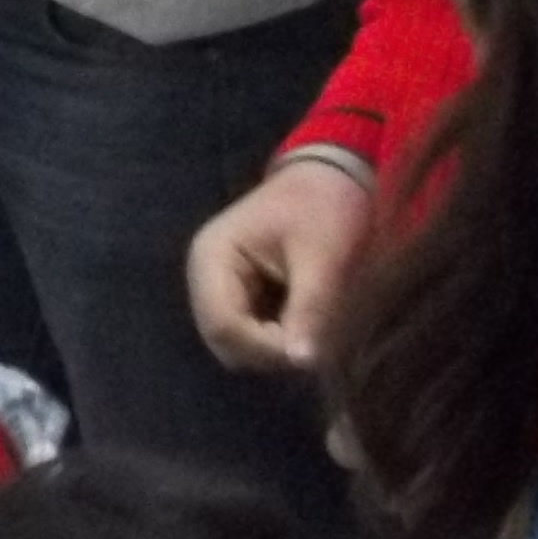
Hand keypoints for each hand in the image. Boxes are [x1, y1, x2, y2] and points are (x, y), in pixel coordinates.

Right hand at [187, 154, 376, 373]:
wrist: (332, 175)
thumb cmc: (325, 206)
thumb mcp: (323, 256)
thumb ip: (310, 309)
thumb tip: (304, 363)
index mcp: (212, 259)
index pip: (223, 325)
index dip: (264, 347)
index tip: (311, 353)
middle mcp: (205, 278)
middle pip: (224, 340)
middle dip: (269, 352)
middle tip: (316, 349)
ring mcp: (219, 287)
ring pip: (237, 343)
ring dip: (274, 348)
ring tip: (314, 336)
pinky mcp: (239, 294)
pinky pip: (250, 332)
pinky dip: (277, 337)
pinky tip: (305, 326)